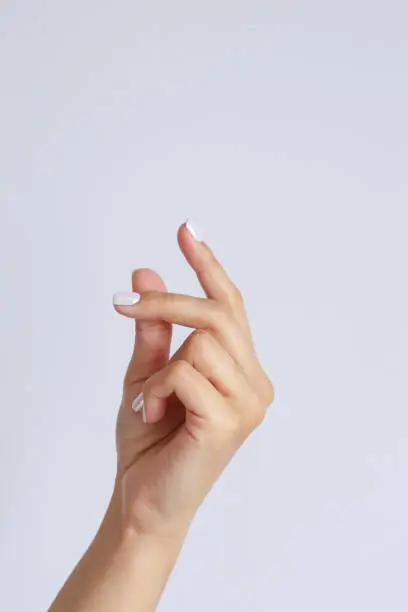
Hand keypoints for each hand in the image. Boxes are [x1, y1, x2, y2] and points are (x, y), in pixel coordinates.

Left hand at [113, 221, 273, 538]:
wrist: (144, 500)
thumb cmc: (152, 440)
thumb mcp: (146, 372)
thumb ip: (152, 327)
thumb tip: (146, 272)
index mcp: (241, 368)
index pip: (230, 305)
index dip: (208, 265)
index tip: (187, 229)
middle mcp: (255, 382)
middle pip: (219, 312)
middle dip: (166, 301)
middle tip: (120, 304)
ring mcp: (248, 403)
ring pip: (202, 341)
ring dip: (158, 368)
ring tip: (148, 401)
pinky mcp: (231, 421)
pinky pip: (186, 373)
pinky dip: (156, 390)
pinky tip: (152, 416)